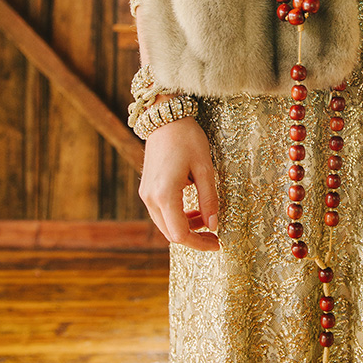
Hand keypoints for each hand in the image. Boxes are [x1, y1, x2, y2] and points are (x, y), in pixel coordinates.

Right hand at [139, 115, 219, 250]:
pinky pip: (161, 213)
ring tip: (206, 218)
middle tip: (214, 234)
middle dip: (194, 237)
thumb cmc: (188, 139)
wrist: (165, 118)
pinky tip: (192, 209)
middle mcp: (151, 198)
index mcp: (165, 195)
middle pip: (170, 233)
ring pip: (165, 224)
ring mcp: (146, 194)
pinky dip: (177, 217)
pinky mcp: (147, 189)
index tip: (217, 242)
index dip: (199, 243)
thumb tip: (214, 225)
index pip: (180, 234)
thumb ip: (209, 199)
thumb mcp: (205, 169)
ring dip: (185, 227)